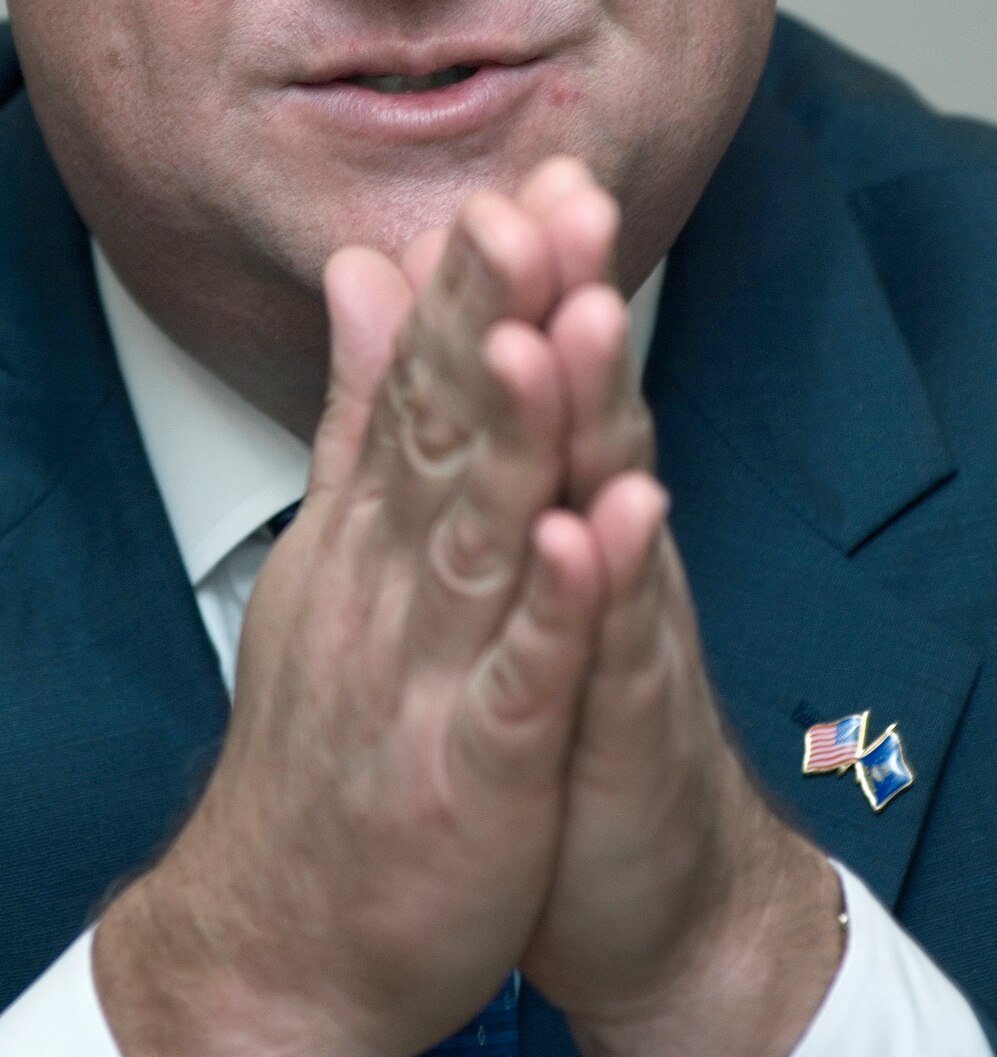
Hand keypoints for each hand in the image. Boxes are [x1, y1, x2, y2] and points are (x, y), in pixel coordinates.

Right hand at [95, 172, 603, 1056]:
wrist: (276, 932)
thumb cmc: (318, 737)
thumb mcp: (332, 546)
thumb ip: (356, 407)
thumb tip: (364, 270)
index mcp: (368, 524)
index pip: (419, 380)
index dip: (470, 286)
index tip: (514, 186)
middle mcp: (388, 576)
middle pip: (445, 429)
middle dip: (495, 315)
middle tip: (534, 204)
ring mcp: (424, 670)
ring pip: (479, 531)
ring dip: (519, 429)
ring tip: (553, 326)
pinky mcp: (470, 770)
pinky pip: (517, 680)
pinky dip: (551, 609)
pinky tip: (582, 534)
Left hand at [509, 173, 843, 1056]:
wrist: (634, 878)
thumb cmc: (555, 703)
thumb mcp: (503, 562)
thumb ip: (465, 442)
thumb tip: (422, 336)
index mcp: (551, 499)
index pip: (531, 370)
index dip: (518, 281)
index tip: (504, 177)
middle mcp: (596, 541)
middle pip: (584, 405)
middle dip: (569, 301)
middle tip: (559, 197)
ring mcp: (619, 626)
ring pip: (609, 502)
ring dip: (598, 413)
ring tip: (583, 320)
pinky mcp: (625, 721)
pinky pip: (614, 648)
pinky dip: (607, 586)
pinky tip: (603, 522)